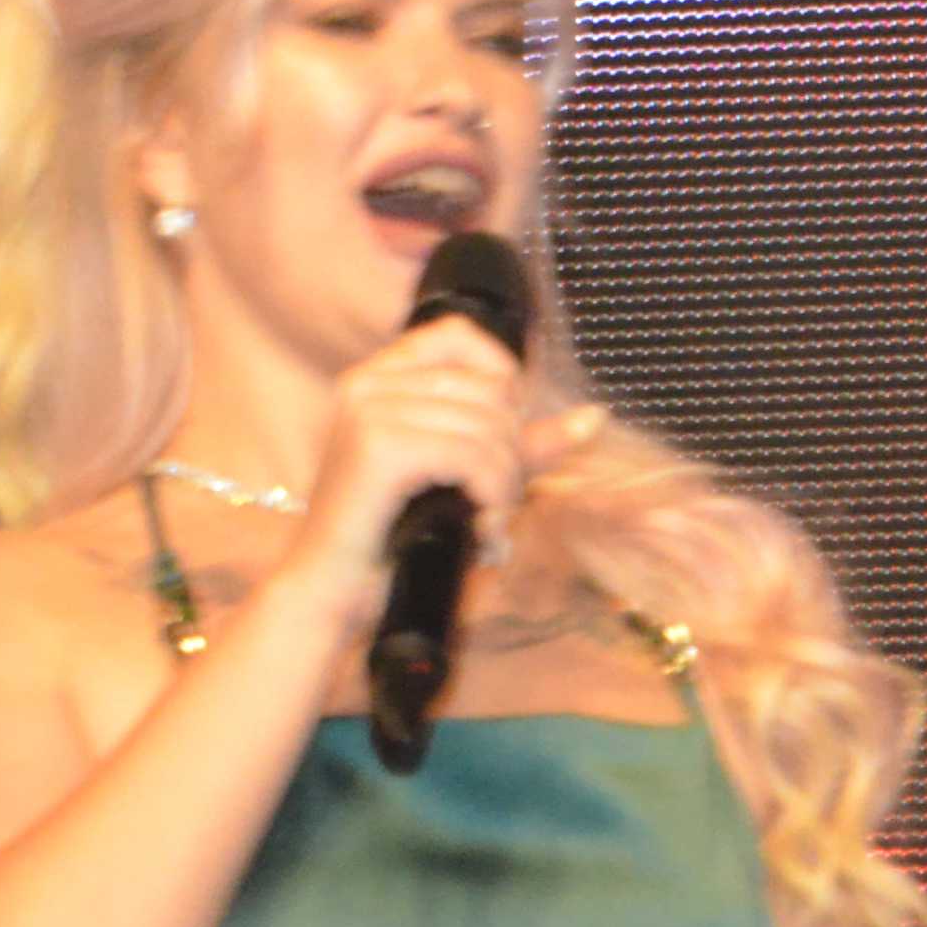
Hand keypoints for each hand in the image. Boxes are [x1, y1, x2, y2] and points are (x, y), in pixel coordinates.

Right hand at [258, 312, 567, 626]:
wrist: (332, 593)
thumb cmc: (393, 539)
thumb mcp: (464, 478)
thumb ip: (521, 443)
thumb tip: (593, 417)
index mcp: (378, 377)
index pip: (462, 333)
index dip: (503, 381)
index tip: (502, 442)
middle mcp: (367, 383)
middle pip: (488, 388)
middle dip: (511, 452)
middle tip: (494, 506)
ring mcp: (368, 410)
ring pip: (488, 426)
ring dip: (504, 485)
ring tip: (485, 526)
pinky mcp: (378, 446)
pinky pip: (472, 454)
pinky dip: (490, 496)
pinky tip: (478, 531)